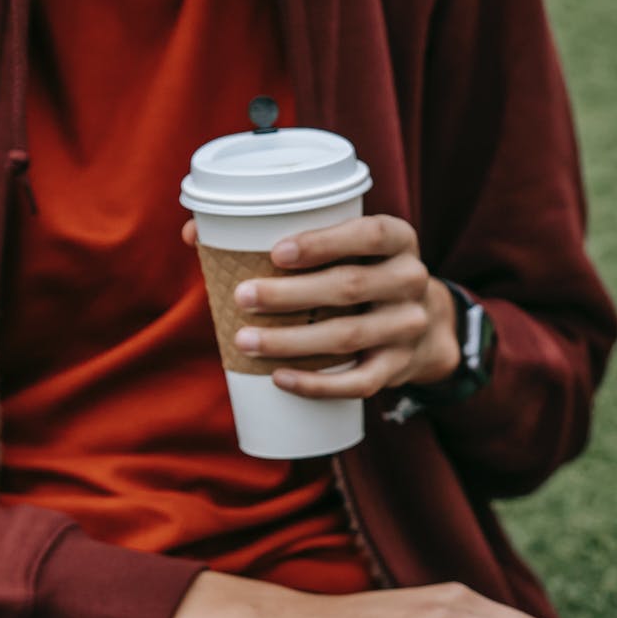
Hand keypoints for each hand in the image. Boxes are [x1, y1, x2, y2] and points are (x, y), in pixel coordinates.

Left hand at [180, 216, 460, 399]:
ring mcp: (408, 327)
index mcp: (399, 239)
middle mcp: (412, 280)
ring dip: (292, 341)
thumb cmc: (360, 271)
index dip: (324, 243)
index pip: (369, 235)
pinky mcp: (399, 367)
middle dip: (291, 295)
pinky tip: (281, 379)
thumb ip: (279, 233)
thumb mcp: (345, 244)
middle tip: (242, 297)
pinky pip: (360, 382)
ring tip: (244, 341)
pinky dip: (318, 384)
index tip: (277, 253)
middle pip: (351, 287)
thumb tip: (193, 234)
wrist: (423, 322)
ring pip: (349, 336)